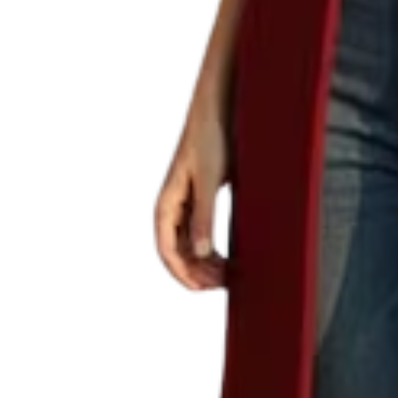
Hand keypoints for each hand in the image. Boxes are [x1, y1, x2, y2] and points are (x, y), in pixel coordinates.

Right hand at [156, 93, 231, 291]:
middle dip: (199, 272)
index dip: (185, 274)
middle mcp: (172, 207)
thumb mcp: (208, 180)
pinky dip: (213, 248)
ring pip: (190, 245)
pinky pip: (201, 232)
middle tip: (227, 283)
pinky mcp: (200, 197)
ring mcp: (185, 204)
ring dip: (206, 263)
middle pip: (179, 253)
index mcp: (166, 204)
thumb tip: (201, 252)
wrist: (219, 109)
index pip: (168, 252)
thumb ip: (203, 215)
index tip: (207, 288)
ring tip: (231, 274)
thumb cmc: (209, 138)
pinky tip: (230, 255)